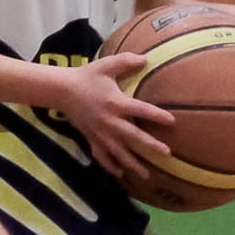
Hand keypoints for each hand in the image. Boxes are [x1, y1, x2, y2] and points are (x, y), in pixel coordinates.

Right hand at [60, 56, 174, 180]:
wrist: (62, 90)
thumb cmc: (87, 77)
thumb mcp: (106, 65)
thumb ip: (126, 61)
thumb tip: (146, 59)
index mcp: (116, 102)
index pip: (141, 110)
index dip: (157, 115)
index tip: (172, 121)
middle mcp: (110, 121)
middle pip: (133, 136)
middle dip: (150, 145)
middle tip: (166, 153)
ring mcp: (100, 133)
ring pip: (119, 152)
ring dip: (133, 163)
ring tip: (147, 175)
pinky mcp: (91, 138)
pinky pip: (101, 155)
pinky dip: (110, 166)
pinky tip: (120, 173)